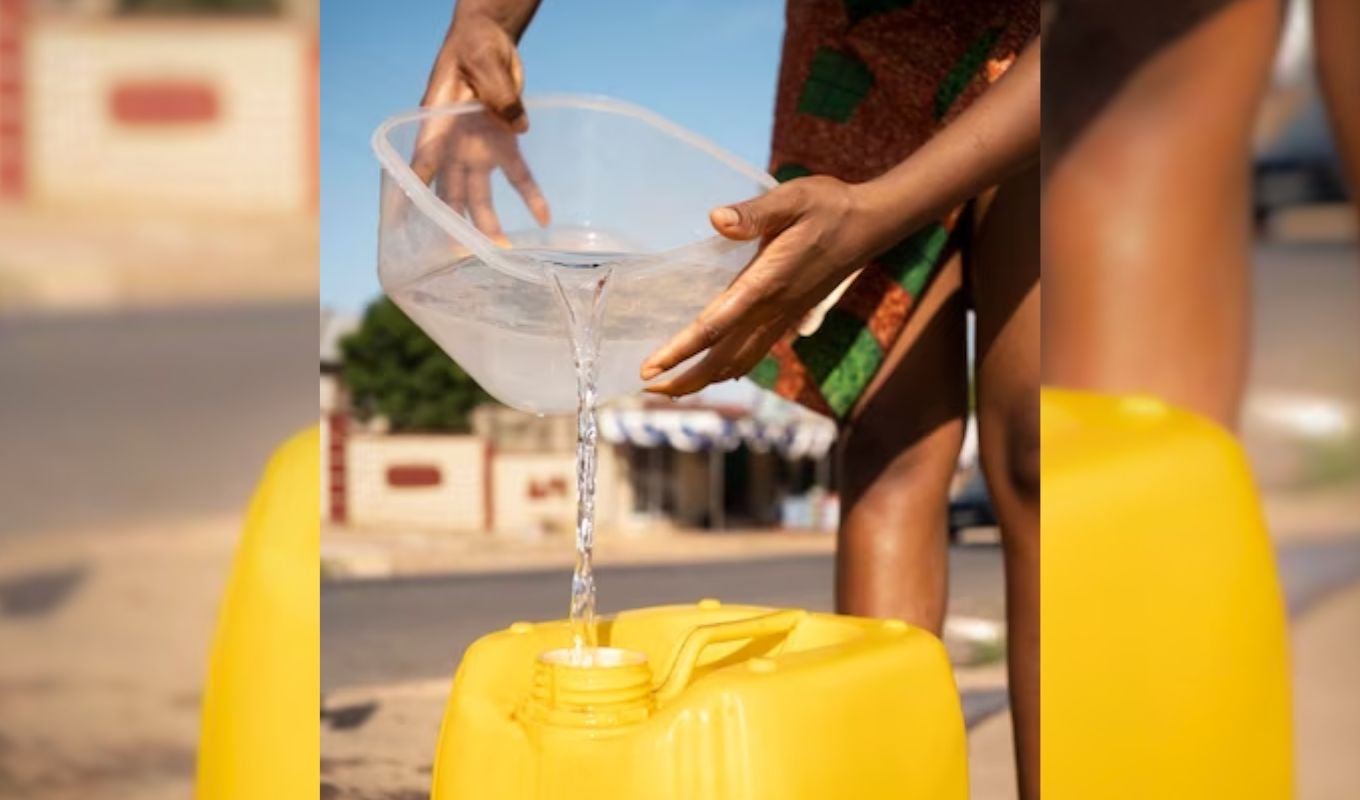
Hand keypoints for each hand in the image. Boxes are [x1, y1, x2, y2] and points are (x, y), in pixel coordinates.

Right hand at [411, 3, 548, 242]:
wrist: (489, 39)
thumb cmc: (475, 47)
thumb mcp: (483, 60)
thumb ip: (498, 93)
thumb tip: (519, 126)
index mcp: (438, 124)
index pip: (424, 162)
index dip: (418, 191)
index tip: (414, 221)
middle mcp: (453, 144)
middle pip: (450, 191)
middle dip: (454, 224)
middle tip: (460, 254)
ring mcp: (476, 148)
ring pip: (478, 195)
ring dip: (489, 224)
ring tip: (502, 252)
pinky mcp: (503, 145)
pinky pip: (518, 176)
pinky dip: (531, 197)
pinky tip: (544, 218)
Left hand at [640, 176, 889, 396]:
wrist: (870, 225)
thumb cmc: (828, 206)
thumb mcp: (792, 198)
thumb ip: (755, 213)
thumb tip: (717, 220)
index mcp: (766, 283)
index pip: (715, 326)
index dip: (680, 350)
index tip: (651, 368)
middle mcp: (773, 309)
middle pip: (722, 359)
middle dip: (685, 379)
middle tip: (647, 388)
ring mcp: (782, 317)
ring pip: (739, 363)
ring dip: (704, 380)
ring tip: (671, 388)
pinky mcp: (789, 317)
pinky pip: (754, 353)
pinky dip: (729, 370)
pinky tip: (715, 372)